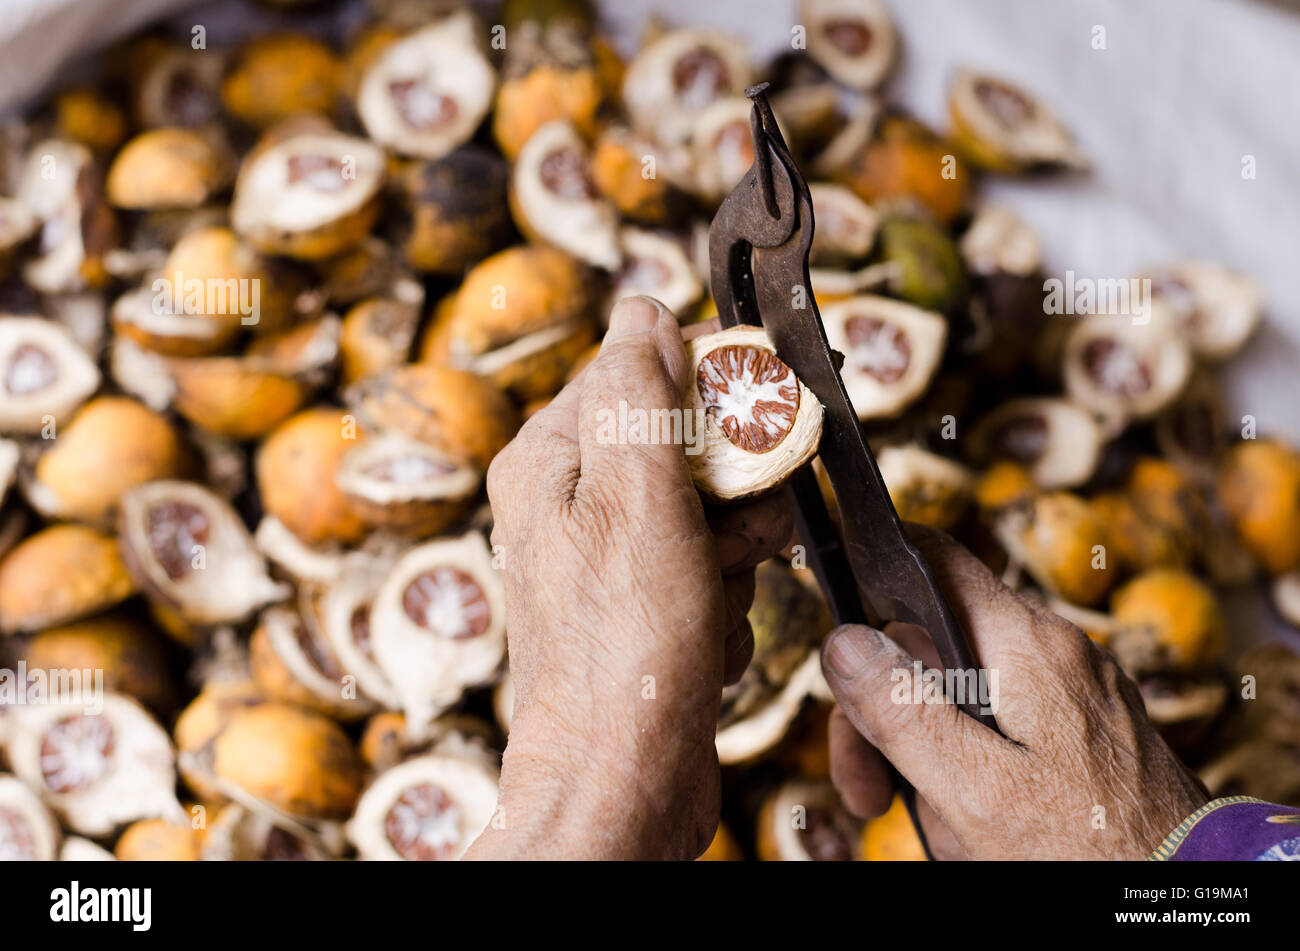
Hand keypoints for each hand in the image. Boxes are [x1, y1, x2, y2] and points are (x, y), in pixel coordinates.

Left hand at [465, 298, 791, 859]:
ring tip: (714, 598)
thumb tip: (642, 308)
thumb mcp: (637, 497)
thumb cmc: (622, 649)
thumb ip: (639, 394)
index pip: (640, 369)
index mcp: (549, 459)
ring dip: (735, 555)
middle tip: (737, 533)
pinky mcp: (641, 610)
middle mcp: (568, 504)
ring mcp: (605, 561)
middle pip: (683, 444)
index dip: (711, 385)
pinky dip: (724, 602)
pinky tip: (705, 639)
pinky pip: (709, 571)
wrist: (619, 783)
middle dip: (731, 491)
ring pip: (709, 512)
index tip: (762, 406)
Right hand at [822, 525, 1207, 859]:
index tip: (834, 626)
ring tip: (930, 823)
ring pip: (965, 693)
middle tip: (865, 787)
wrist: (1185, 901)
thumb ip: (902, 710)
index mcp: (1029, 646)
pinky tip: (973, 824)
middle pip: (935, 646)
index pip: (934, 560)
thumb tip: (843, 641)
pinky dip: (972, 768)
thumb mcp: (974, 788)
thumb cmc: (1089, 854)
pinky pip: (1005, 729)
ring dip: (926, 753)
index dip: (872, 575)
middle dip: (887, 713)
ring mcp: (1075, 694)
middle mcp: (1056, 654)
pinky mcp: (1086, 734)